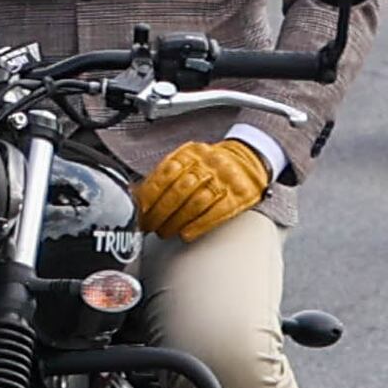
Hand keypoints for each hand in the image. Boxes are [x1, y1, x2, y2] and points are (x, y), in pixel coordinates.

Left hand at [134, 134, 272, 244]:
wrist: (250, 158)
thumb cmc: (212, 165)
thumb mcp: (188, 161)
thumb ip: (165, 176)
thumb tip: (137, 197)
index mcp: (190, 154)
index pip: (163, 175)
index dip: (149, 196)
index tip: (139, 212)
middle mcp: (208, 163)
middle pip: (179, 190)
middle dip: (159, 213)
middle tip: (149, 226)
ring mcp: (226, 178)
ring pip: (196, 202)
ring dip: (176, 222)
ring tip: (165, 232)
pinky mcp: (241, 194)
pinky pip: (218, 212)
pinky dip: (199, 225)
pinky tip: (186, 234)